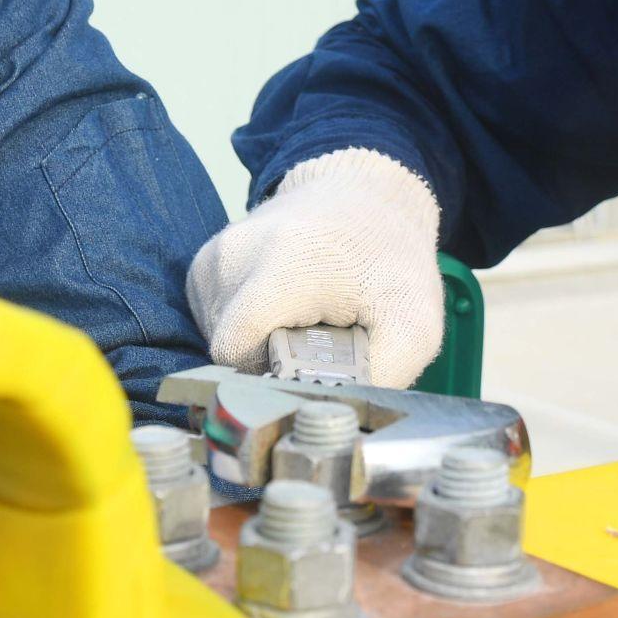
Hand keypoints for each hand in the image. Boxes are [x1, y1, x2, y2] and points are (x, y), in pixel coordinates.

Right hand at [184, 148, 443, 387]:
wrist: (364, 195)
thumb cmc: (390, 261)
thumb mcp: (413, 323)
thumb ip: (383, 378)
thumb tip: (340, 421)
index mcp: (285, 264)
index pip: (239, 354)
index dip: (273, 377)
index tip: (313, 368)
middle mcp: (235, 254)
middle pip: (229, 352)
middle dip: (271, 363)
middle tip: (317, 343)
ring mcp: (213, 256)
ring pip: (218, 338)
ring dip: (258, 346)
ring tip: (301, 322)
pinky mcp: (203, 263)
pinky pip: (213, 321)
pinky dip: (246, 329)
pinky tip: (281, 311)